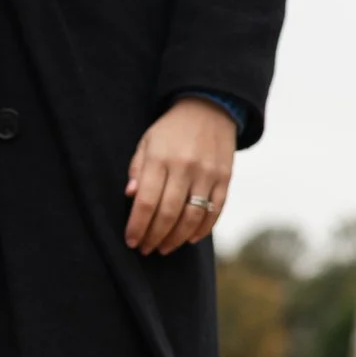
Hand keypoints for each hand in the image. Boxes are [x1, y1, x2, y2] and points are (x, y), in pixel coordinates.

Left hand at [123, 97, 235, 253]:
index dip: (137, 226)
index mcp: (160, 158)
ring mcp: (208, 174)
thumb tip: (130, 195)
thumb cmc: (171, 130)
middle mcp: (185, 167)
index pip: (145, 202)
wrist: (209, 107)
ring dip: (176, 238)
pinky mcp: (225, 178)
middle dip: (154, 237)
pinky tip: (189, 239)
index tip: (131, 241)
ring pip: (192, 217)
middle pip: (168, 214)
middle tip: (146, 249)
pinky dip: (202, 229)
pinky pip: (215, 211)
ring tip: (164, 248)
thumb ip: (137, 169)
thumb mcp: (147, 142)